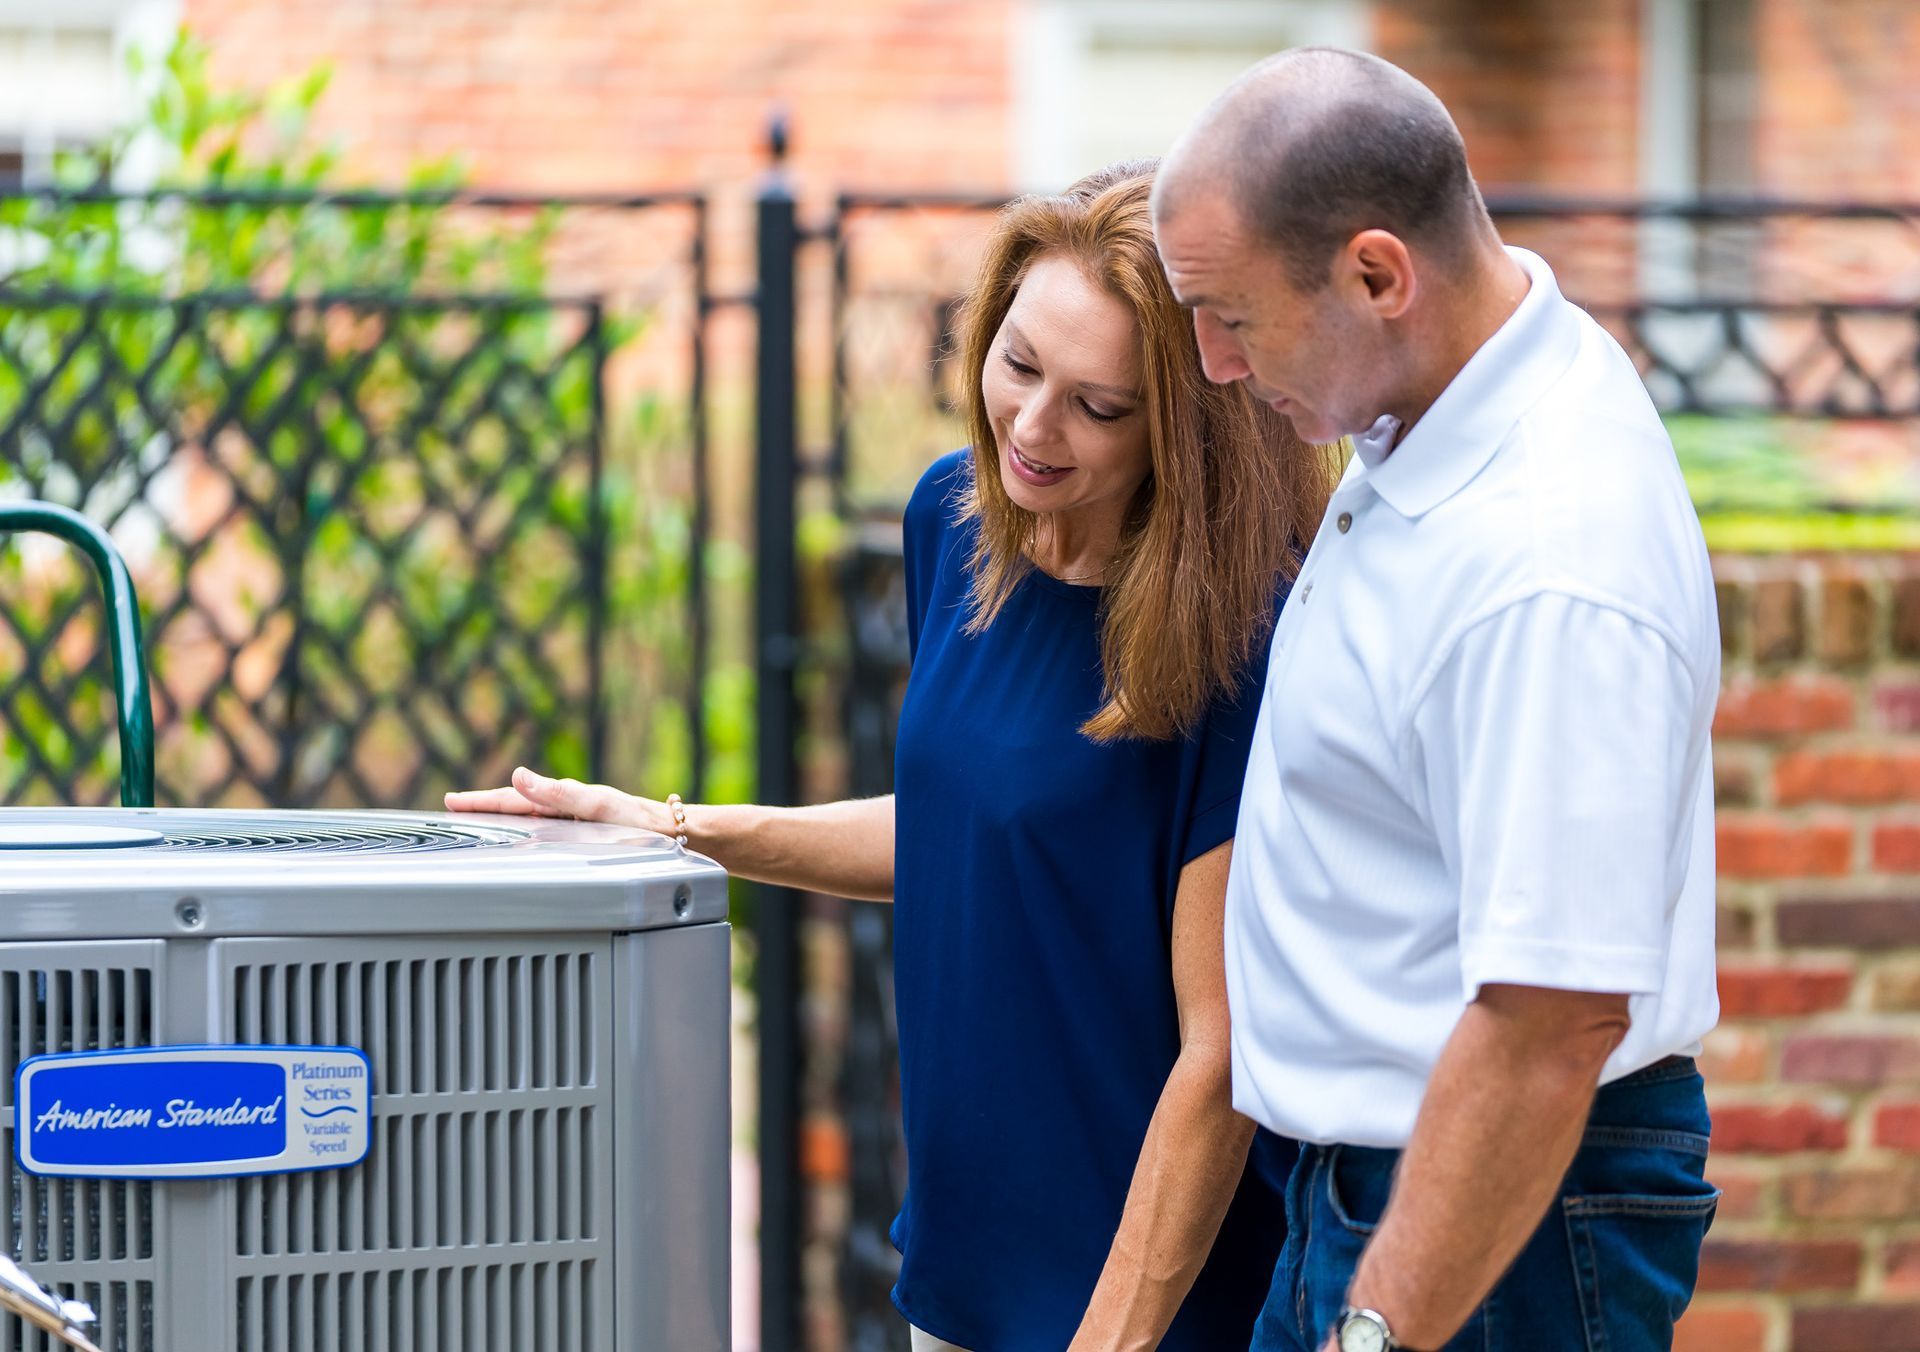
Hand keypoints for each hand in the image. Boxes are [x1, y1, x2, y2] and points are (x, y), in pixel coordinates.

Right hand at [444, 766, 670, 834]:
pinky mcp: (588, 835)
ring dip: (501, 818)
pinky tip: (520, 837)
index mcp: (567, 800)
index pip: (514, 800)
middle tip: (451, 808)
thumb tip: (518, 776)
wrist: (679, 837)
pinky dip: (523, 830)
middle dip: (483, 807)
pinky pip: (545, 830)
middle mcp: (569, 810)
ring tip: (475, 820)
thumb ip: (560, 794)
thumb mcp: (600, 807)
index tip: (450, 802)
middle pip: (517, 807)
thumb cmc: (644, 825)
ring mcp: (577, 822)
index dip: (481, 802)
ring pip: (529, 818)